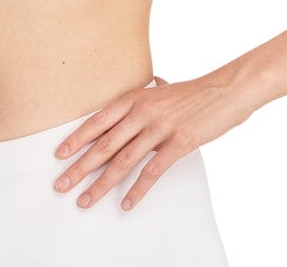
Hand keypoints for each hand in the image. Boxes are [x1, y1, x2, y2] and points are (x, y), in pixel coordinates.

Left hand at [52, 73, 244, 210]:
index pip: (97, 121)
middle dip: (80, 167)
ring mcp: (159, 128)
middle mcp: (142, 112)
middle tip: (62, 184)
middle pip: (104, 145)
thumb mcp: (166, 89)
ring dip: (101, 184)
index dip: (76, 139)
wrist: (226, 90)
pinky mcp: (177, 144)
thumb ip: (153, 91)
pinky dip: (137, 190)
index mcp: (135, 97)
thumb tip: (152, 83)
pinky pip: (152, 172)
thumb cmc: (196, 91)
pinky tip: (126, 203)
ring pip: (122, 161)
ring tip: (86, 200)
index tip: (60, 154)